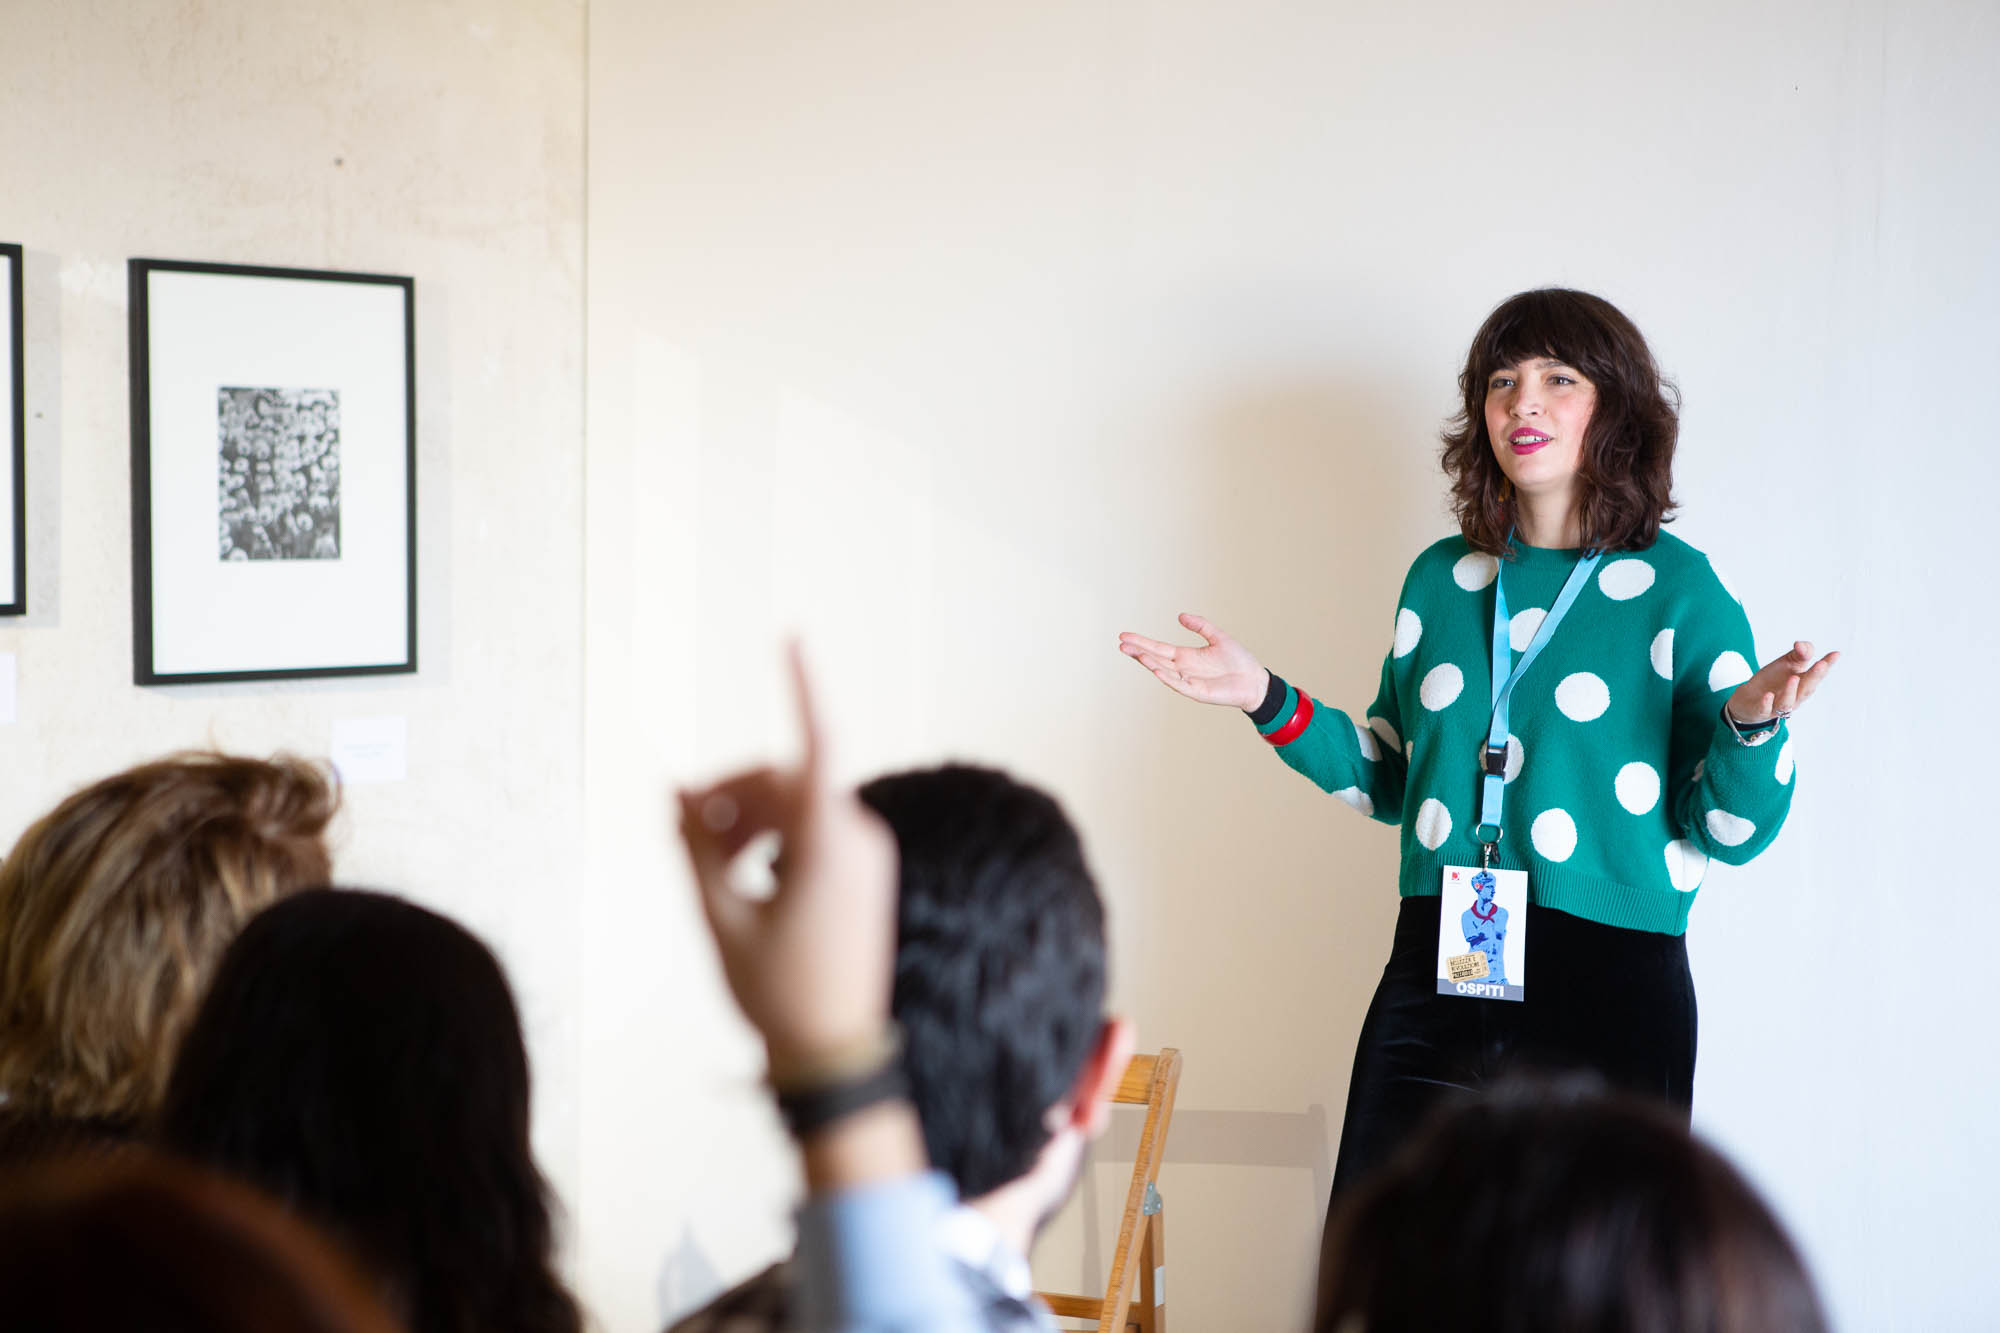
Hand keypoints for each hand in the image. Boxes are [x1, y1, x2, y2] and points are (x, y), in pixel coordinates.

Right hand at [676, 644, 898, 1072]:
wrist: (835, 1053)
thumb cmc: (775, 991)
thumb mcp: (720, 918)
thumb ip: (696, 849)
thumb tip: (675, 792)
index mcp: (829, 845)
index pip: (817, 746)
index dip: (801, 688)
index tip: (791, 638)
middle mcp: (859, 839)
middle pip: (786, 780)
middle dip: (731, 792)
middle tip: (683, 826)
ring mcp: (868, 856)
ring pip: (797, 806)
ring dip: (748, 818)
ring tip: (708, 862)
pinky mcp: (865, 874)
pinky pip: (815, 830)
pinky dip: (775, 837)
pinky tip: (742, 873)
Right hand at [1118, 613, 1268, 709]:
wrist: (1254, 680)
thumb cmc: (1239, 661)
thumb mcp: (1218, 637)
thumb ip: (1200, 626)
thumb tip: (1180, 616)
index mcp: (1186, 656)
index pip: (1158, 648)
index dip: (1142, 642)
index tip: (1125, 636)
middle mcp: (1183, 668)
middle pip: (1155, 658)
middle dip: (1138, 651)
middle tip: (1121, 644)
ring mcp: (1188, 681)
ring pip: (1163, 670)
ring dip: (1148, 663)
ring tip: (1134, 653)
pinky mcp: (1197, 692)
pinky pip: (1178, 684)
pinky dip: (1166, 677)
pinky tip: (1155, 669)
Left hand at [1727, 641, 1838, 724]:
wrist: (1750, 698)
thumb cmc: (1774, 680)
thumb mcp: (1787, 663)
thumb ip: (1799, 653)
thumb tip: (1801, 645)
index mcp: (1804, 684)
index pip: (1817, 674)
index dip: (1827, 665)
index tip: (1836, 654)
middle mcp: (1794, 697)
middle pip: (1806, 689)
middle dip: (1814, 677)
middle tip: (1821, 664)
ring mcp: (1777, 706)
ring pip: (1787, 702)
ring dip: (1791, 691)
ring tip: (1794, 678)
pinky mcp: (1759, 711)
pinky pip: (1764, 709)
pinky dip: (1767, 704)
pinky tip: (1768, 695)